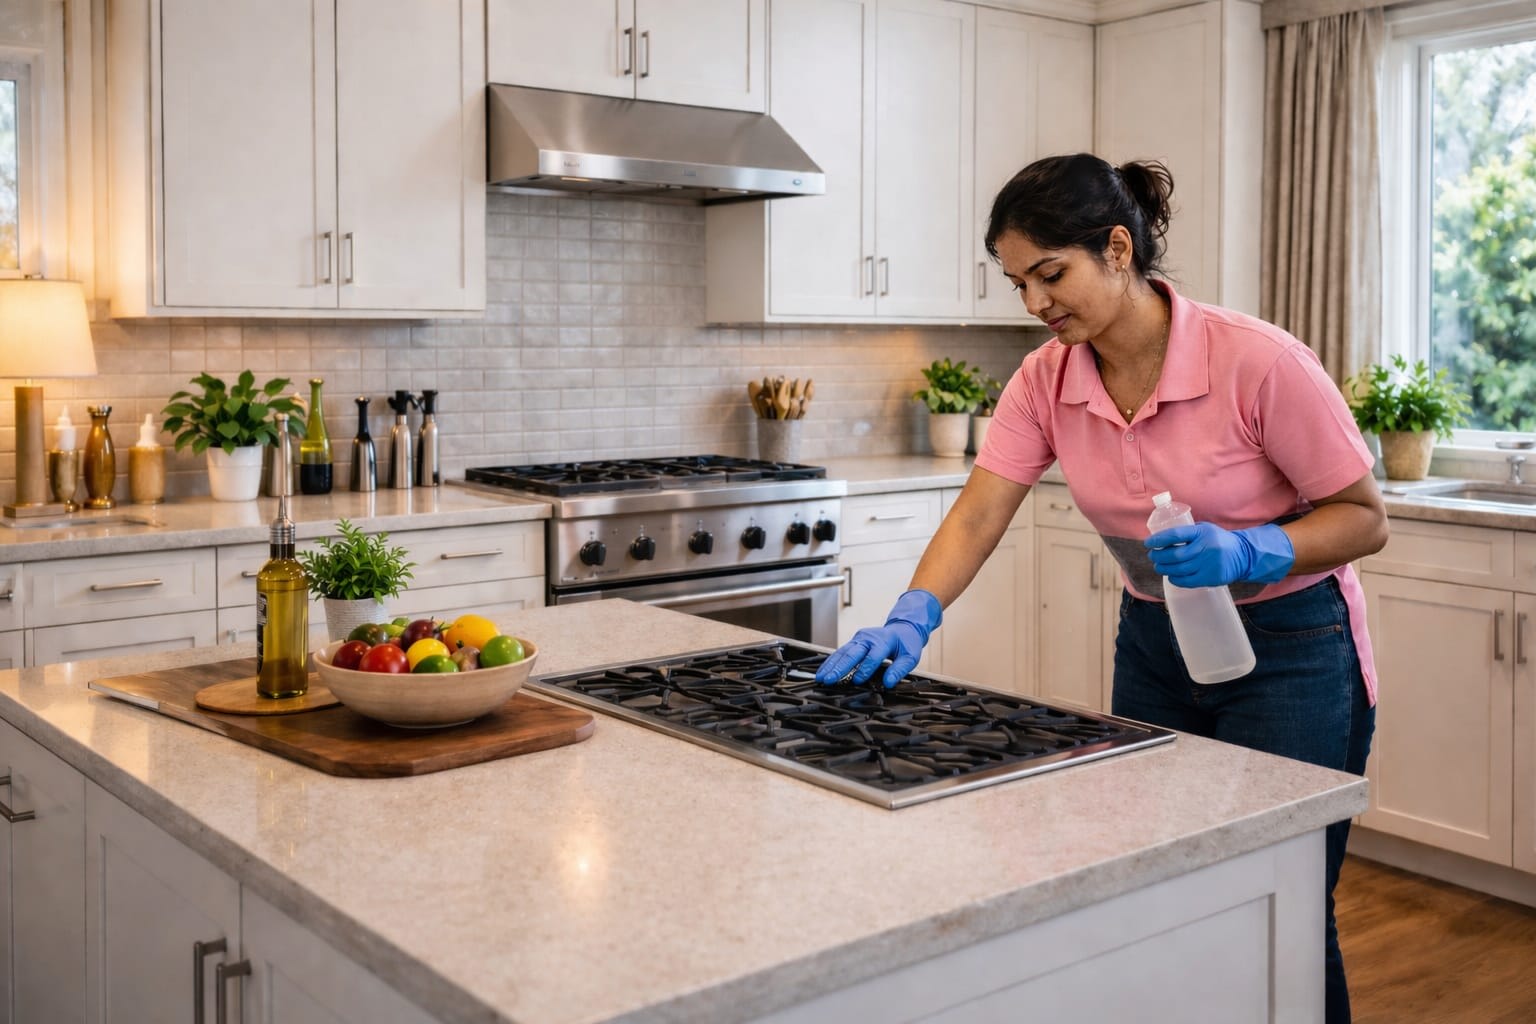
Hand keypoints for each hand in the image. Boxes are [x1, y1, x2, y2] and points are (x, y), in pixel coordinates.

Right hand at [815, 589, 941, 687]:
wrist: (902, 627)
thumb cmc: (906, 644)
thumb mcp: (911, 657)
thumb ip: (899, 670)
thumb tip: (888, 683)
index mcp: (883, 641)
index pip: (873, 657)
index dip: (865, 669)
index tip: (857, 681)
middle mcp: (868, 638)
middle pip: (852, 654)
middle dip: (839, 668)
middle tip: (829, 680)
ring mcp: (859, 639)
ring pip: (842, 652)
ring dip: (831, 665)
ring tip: (821, 677)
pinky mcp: (854, 642)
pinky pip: (841, 652)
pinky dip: (831, 662)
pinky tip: (822, 671)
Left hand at [1144, 522, 1293, 587]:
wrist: (1242, 555)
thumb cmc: (1217, 540)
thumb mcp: (1205, 529)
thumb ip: (1187, 532)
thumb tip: (1161, 537)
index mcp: (1201, 533)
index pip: (1175, 535)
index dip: (1159, 540)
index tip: (1148, 543)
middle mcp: (1205, 548)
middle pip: (1174, 555)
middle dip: (1158, 556)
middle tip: (1152, 556)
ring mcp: (1208, 564)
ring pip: (1179, 569)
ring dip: (1164, 568)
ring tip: (1158, 566)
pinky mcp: (1210, 577)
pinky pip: (1187, 581)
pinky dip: (1175, 579)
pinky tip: (1171, 576)